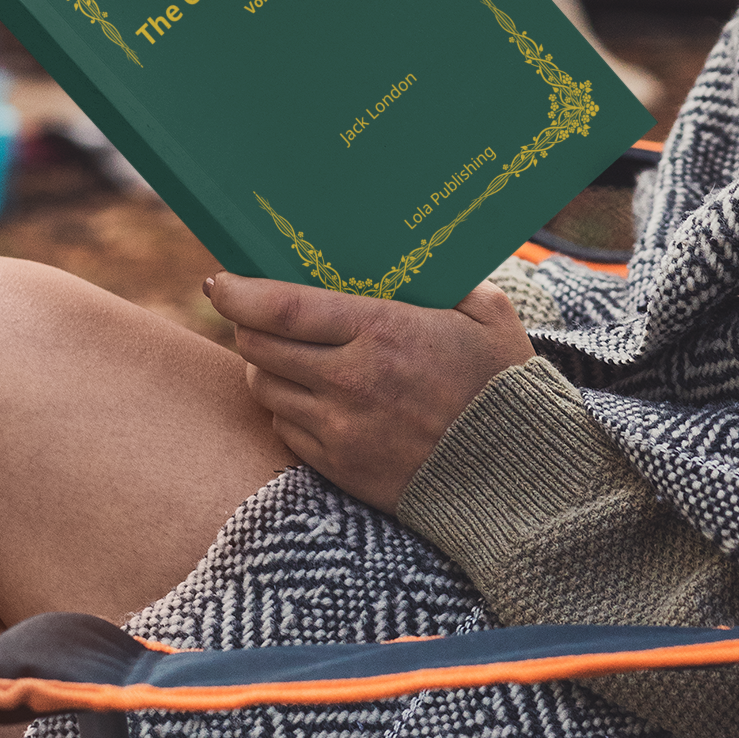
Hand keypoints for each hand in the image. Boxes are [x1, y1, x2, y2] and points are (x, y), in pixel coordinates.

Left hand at [204, 274, 533, 511]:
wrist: (519, 480)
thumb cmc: (505, 386)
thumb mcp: (487, 313)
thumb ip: (443, 280)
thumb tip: (404, 256)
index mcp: (383, 332)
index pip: (282, 308)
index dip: (238, 291)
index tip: (219, 280)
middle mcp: (351, 382)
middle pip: (258, 346)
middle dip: (247, 324)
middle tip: (254, 311)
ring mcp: (340, 431)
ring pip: (264, 388)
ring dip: (263, 365)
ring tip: (284, 352)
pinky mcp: (339, 468)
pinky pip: (285, 429)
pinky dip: (286, 407)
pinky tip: (311, 394)